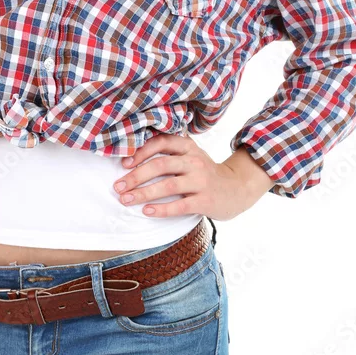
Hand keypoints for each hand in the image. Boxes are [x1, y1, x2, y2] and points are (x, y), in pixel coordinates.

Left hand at [113, 134, 273, 220]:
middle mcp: (194, 161)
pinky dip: (161, 209)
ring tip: (126, 199)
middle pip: (160, 165)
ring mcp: (201, 181)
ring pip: (168, 185)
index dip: (140, 152)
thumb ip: (169, 153)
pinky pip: (180, 205)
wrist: (238, 188)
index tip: (124, 164)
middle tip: (118, 186)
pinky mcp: (205, 200)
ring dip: (143, 193)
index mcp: (188, 147)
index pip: (161, 143)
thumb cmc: (205, 173)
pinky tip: (146, 211)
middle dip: (136, 176)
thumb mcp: (191, 155)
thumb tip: (131, 159)